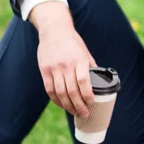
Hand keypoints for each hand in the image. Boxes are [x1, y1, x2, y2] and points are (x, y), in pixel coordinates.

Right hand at [31, 1, 96, 117]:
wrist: (54, 30)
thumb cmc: (72, 42)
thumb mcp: (85, 51)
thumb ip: (90, 66)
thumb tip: (99, 80)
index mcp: (79, 60)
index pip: (84, 81)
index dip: (87, 95)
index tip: (92, 103)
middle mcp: (66, 65)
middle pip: (72, 91)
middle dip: (79, 105)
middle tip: (85, 114)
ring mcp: (54, 68)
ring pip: (60, 93)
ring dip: (68, 106)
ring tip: (74, 112)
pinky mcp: (44, 70)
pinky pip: (49, 90)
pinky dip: (56, 100)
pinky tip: (62, 105)